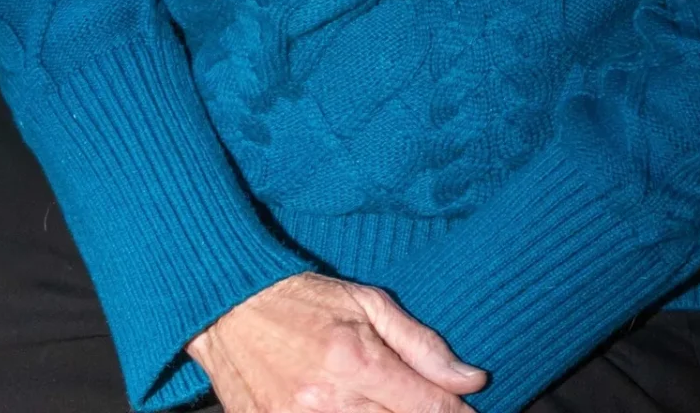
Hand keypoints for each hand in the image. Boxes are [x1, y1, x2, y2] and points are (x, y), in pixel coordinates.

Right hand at [187, 270, 489, 412]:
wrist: (228, 308)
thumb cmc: (304, 299)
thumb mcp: (368, 302)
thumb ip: (421, 344)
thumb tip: (471, 379)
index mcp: (356, 359)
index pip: (427, 406)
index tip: (469, 412)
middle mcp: (328, 400)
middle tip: (426, 407)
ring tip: (387, 403)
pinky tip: (354, 410)